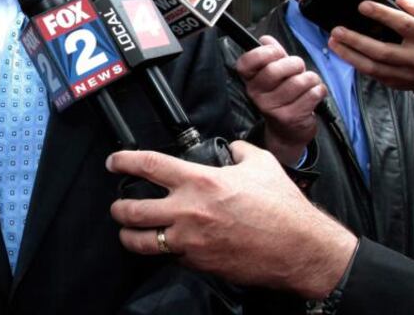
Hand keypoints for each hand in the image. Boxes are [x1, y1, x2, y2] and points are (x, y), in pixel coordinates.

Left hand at [107, 142, 356, 298]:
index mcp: (200, 181)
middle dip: (118, 206)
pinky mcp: (198, 264)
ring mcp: (190, 241)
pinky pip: (170, 257)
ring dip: (129, 234)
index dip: (123, 162)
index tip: (114, 162)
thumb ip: (238, 152)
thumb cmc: (283, 208)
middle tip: (118, 204)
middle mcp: (188, 211)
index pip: (148, 165)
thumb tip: (229, 149)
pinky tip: (167, 246)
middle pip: (131, 209)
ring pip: (140, 241)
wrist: (299, 249)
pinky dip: (165, 252)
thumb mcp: (261, 164)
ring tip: (129, 230)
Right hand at [235, 36, 324, 164]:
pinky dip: (319, 90)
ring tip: (308, 83)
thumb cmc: (283, 97)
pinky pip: (313, 93)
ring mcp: (273, 107)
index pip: (247, 62)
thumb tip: (265, 39)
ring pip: (299, 81)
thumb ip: (272, 55)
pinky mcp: (291, 116)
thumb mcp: (275, 75)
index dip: (264, 52)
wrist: (287, 131)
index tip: (276, 53)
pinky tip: (313, 94)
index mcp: (250, 81)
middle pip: (275, 69)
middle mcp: (257, 95)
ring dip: (310, 78)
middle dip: (294, 63)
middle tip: (298, 68)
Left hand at [328, 0, 413, 89]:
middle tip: (337, 30)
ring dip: (350, 55)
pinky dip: (357, 64)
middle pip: (382, 51)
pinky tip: (344, 53)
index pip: (404, 24)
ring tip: (333, 42)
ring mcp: (407, 75)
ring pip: (373, 67)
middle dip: (356, 40)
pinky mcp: (398, 84)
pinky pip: (373, 75)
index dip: (382, 14)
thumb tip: (398, 0)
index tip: (362, 5)